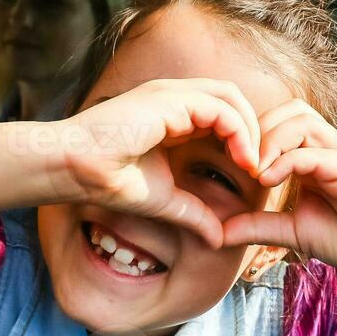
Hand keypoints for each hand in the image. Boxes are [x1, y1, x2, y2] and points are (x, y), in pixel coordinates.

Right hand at [59, 79, 261, 246]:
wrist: (76, 168)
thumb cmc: (109, 180)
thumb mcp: (165, 201)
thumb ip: (194, 214)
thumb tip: (219, 240)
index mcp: (172, 115)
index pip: (221, 113)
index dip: (241, 139)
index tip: (249, 173)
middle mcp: (174, 98)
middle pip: (232, 98)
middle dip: (252, 129)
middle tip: (259, 166)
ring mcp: (172, 94)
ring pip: (230, 97)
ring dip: (249, 129)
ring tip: (252, 164)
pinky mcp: (170, 99)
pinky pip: (221, 107)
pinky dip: (239, 131)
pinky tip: (241, 159)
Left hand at [221, 99, 336, 277]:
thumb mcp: (292, 232)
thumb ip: (258, 226)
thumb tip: (219, 231)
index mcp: (313, 155)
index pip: (279, 122)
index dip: (251, 135)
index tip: (230, 164)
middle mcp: (328, 148)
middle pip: (289, 109)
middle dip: (258, 130)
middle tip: (240, 164)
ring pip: (303, 120)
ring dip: (272, 141)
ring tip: (257, 172)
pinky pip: (317, 152)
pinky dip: (289, 161)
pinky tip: (271, 181)